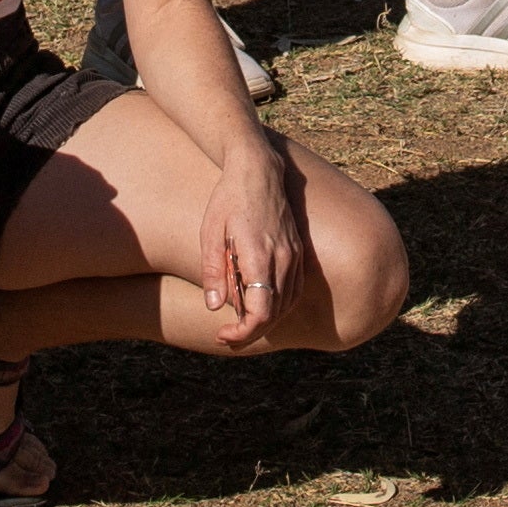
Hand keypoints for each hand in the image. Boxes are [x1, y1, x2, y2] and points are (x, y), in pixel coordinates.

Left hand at [195, 150, 305, 352]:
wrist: (257, 169)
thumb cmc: (228, 199)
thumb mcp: (210, 232)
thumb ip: (213, 271)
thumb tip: (214, 306)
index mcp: (259, 256)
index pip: (261, 312)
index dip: (244, 331)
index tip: (223, 334)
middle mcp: (283, 259)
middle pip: (275, 314)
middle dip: (251, 332)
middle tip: (226, 336)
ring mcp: (293, 255)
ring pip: (287, 304)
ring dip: (267, 321)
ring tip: (241, 326)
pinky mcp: (297, 251)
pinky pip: (294, 289)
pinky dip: (280, 306)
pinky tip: (262, 307)